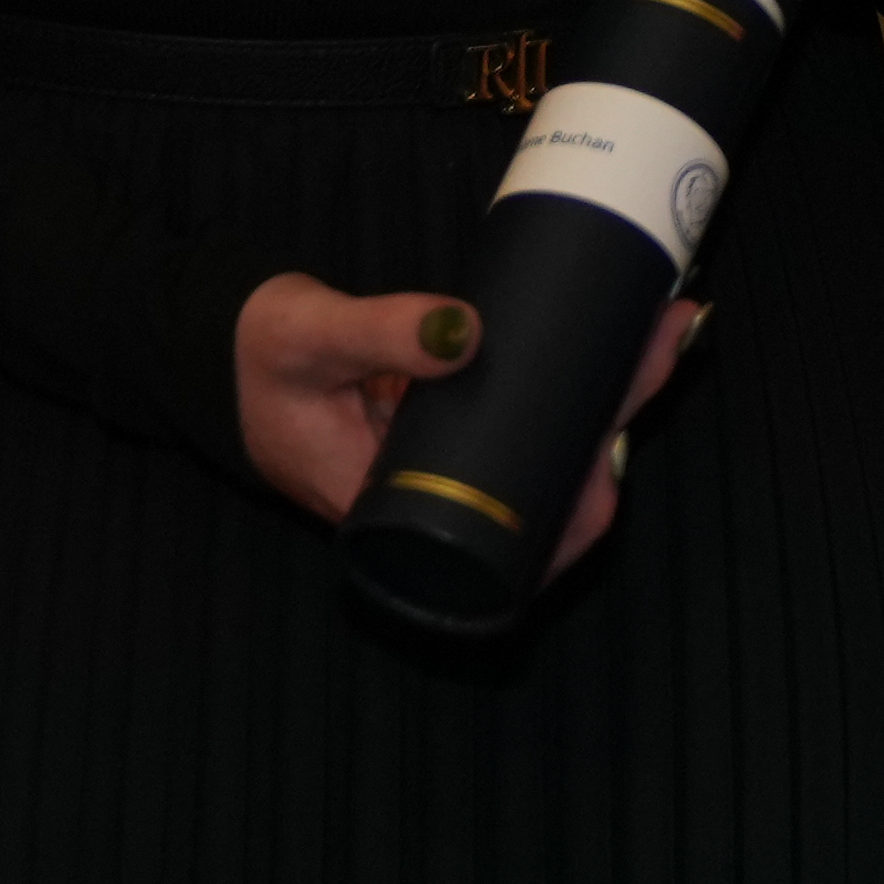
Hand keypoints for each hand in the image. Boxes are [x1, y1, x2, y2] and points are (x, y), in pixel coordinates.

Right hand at [230, 273, 699, 567]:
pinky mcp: (459, 422)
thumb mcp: (308, 340)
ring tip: (664, 331)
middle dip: (612, 428)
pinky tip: (622, 338)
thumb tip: (465, 333)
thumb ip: (379, 336)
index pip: (501, 552)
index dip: (569, 519)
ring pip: (548, 451)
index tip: (613, 463)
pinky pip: (530, 413)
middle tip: (662, 348)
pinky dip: (577, 381)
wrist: (220, 344)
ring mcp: (450, 467)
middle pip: (545, 492)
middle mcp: (433, 509)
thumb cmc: (256, 358)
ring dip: (608, 396)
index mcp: (393, 522)